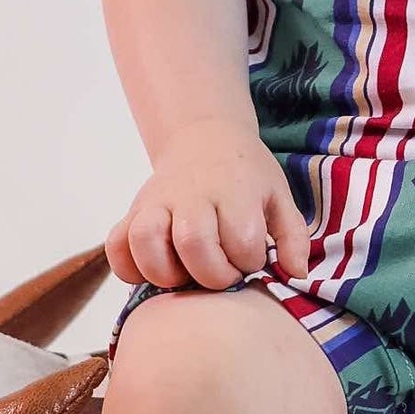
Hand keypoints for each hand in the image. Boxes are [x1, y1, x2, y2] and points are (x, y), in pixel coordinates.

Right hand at [105, 118, 311, 291]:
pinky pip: (117, 244)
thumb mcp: (279, 196)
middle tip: (221, 272)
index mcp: (235, 191)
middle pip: (194, 243)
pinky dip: (129, 266)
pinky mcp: (133, 211)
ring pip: (146, 241)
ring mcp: (157, 202)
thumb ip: (293, 236)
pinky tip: (154, 270)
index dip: (249, 262)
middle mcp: (193, 195)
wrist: (206, 137)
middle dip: (212, 274)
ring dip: (165, 272)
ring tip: (184, 276)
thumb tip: (296, 274)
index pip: (242, 241)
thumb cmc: (246, 175)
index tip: (250, 258)